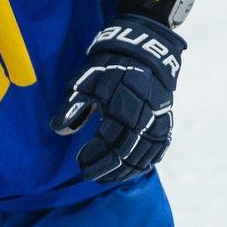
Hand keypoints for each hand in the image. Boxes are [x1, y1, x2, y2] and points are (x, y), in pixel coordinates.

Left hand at [51, 14, 185, 185]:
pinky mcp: (166, 116)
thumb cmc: (109, 65)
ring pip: (146, 154)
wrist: (144, 48)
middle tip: (89, 175)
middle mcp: (145, 115)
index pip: (109, 143)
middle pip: (128, 153)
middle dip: (108, 169)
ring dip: (127, 170)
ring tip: (109, 178)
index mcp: (123, 106)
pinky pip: (161, 144)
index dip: (94, 157)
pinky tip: (137, 168)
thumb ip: (73, 105)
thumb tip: (59, 130)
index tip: (80, 162)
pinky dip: (149, 159)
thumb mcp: (85, 80)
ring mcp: (159, 117)